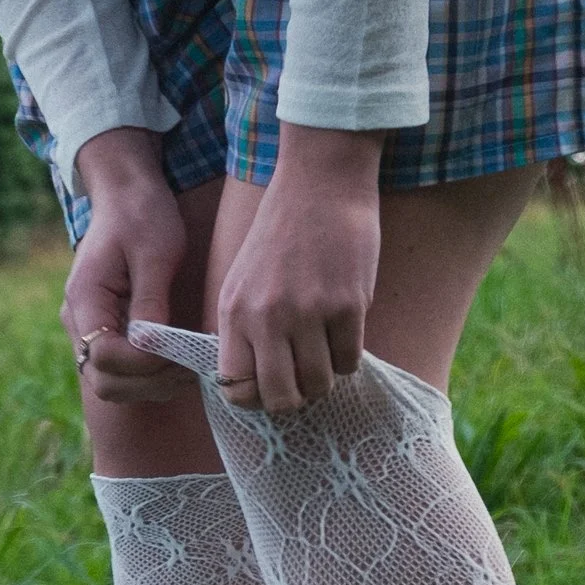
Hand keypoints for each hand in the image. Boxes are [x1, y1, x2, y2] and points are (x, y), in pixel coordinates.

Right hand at [63, 130, 194, 405]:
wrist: (126, 194)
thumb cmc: (142, 215)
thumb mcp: (155, 252)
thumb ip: (151, 301)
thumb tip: (152, 346)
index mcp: (85, 297)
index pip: (104, 356)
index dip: (144, 363)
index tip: (182, 351)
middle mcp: (78, 319)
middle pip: (103, 380)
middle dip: (150, 382)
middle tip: (191, 368)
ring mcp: (89, 327)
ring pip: (111, 383)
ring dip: (152, 385)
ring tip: (191, 367)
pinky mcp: (105, 330)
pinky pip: (120, 371)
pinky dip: (148, 377)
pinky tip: (179, 361)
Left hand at [215, 126, 382, 413]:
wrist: (321, 184)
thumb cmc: (281, 232)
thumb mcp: (242, 278)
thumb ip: (241, 327)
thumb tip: (250, 382)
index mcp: (233, 311)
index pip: (235, 388)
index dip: (255, 399)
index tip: (269, 388)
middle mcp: (266, 317)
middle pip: (280, 398)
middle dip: (294, 399)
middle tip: (303, 382)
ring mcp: (308, 313)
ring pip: (319, 384)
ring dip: (325, 378)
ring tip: (325, 353)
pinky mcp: (347, 306)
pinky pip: (351, 361)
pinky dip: (349, 357)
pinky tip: (345, 332)